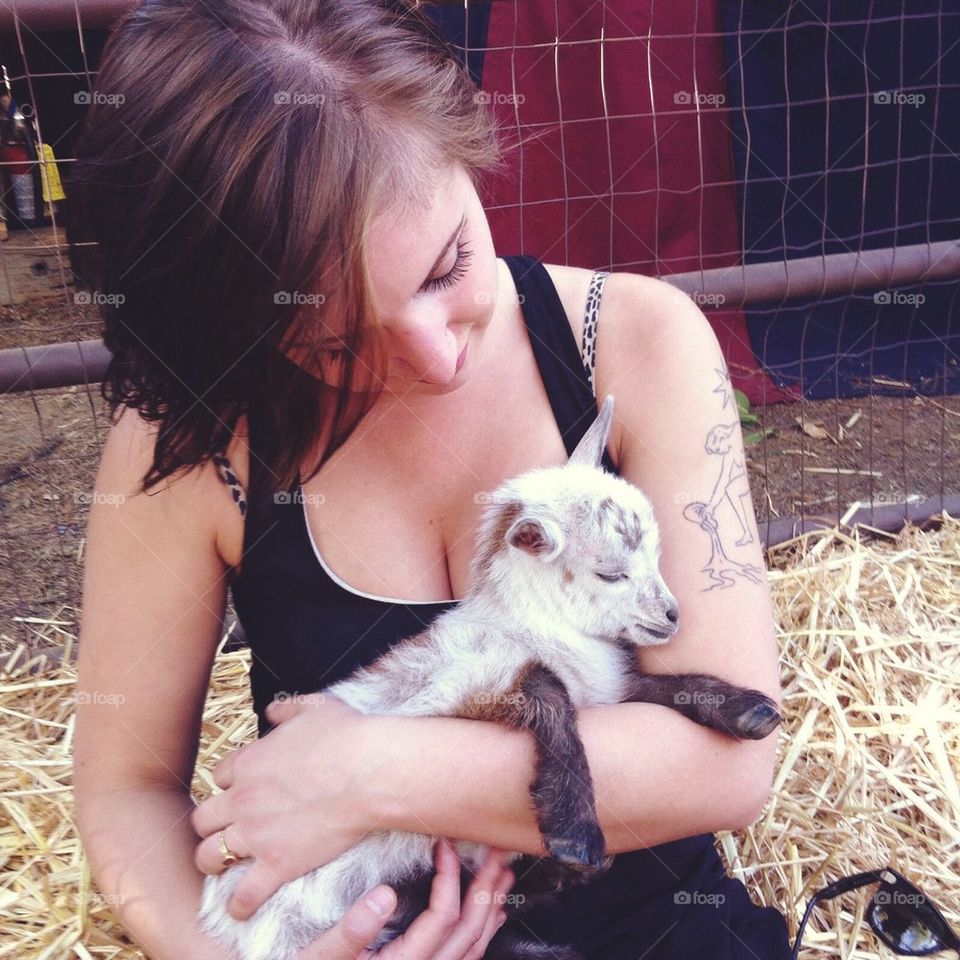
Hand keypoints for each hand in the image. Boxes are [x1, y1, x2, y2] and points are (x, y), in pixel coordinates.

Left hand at [192, 695, 389, 919]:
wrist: (371, 771)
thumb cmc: (348, 736)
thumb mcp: (314, 708)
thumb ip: (286, 709)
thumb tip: (272, 710)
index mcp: (250, 762)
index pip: (218, 776)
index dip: (229, 784)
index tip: (241, 790)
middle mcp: (244, 799)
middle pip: (203, 818)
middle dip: (211, 824)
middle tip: (226, 829)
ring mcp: (257, 834)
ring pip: (209, 856)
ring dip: (214, 861)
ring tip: (224, 866)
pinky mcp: (277, 863)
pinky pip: (244, 894)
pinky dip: (240, 903)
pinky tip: (242, 906)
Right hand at [293, 841, 514, 959]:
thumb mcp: (317, 958)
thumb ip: (350, 932)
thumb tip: (384, 895)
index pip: (441, 918)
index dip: (450, 878)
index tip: (445, 845)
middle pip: (469, 932)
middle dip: (485, 889)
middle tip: (497, 852)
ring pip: (473, 948)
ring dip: (489, 909)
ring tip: (502, 876)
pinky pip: (464, 959)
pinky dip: (481, 932)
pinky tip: (488, 915)